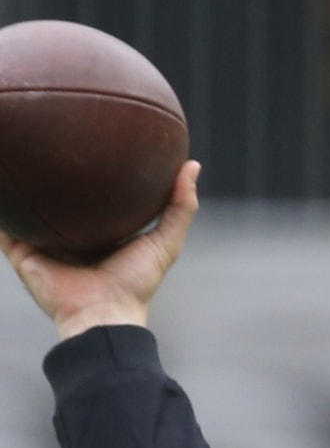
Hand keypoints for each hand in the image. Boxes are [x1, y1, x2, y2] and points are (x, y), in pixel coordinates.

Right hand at [0, 158, 200, 340]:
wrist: (102, 314)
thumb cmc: (136, 282)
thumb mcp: (166, 242)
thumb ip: (180, 206)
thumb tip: (193, 165)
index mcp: (100, 233)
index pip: (94, 196)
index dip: (93, 171)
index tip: (94, 139)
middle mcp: (70, 236)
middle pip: (57, 198)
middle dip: (51, 172)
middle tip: (46, 134)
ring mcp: (43, 244)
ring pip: (26, 207)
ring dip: (17, 184)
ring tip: (11, 147)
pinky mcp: (21, 252)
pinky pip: (3, 223)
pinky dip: (0, 203)